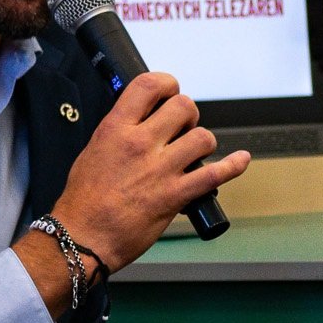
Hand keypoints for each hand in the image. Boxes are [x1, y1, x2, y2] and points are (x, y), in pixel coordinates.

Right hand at [17, 73, 249, 302]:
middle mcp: (139, 144)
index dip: (167, 84)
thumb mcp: (93, 152)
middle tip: (182, 129)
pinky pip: (215, 174)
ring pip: (202, 138)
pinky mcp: (174, 196)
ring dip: (203, 144)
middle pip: (183, 107)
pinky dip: (233, 166)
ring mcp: (159, 170)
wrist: (82, 238)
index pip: (149, 86)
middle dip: (189, 116)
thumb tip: (140, 123)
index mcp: (115, 129)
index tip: (170, 92)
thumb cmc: (83, 202)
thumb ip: (118, 133)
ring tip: (195, 153)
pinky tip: (240, 160)